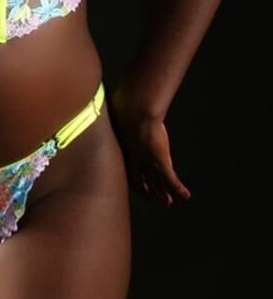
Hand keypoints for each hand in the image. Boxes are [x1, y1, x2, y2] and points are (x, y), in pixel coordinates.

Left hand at [109, 86, 191, 206]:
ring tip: (168, 202)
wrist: (134, 111)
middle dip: (147, 190)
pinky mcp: (160, 161)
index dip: (133, 179)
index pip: (128, 169)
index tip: (137, 185)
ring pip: (156, 182)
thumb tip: (112, 96)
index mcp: (124, 149)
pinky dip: (178, 189)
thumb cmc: (124, 106)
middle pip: (141, 180)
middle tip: (153, 198)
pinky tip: (186, 196)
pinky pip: (171, 180)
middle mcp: (135, 159)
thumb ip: (117, 109)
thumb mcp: (119, 111)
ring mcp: (148, 162)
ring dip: (163, 193)